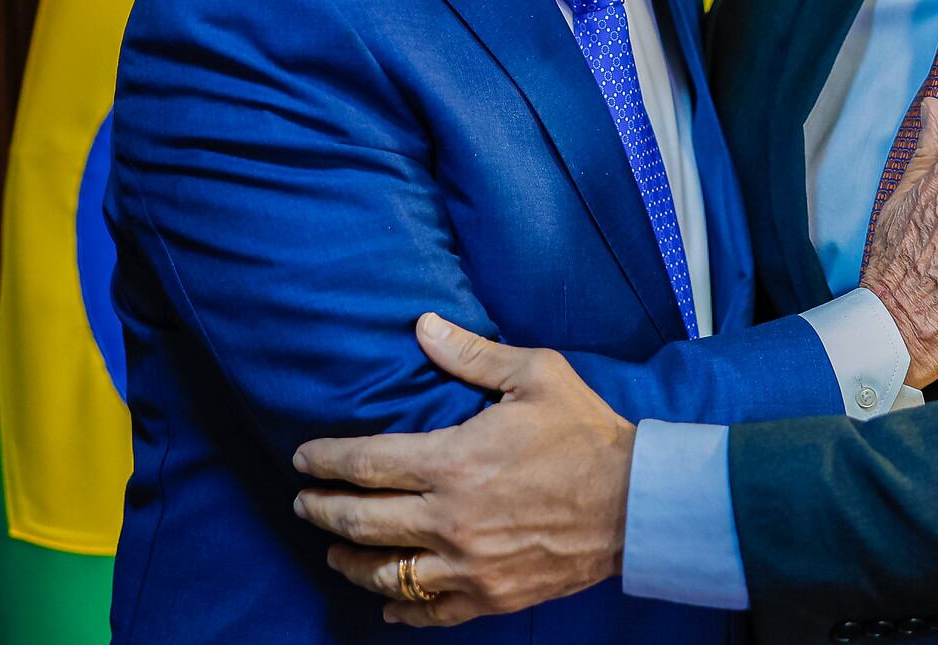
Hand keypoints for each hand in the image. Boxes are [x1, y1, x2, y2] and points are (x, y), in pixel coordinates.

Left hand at [293, 314, 632, 627]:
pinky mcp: (491, 595)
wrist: (635, 503)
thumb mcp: (537, 376)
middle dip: (321, 511)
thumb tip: (422, 326)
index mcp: (453, 463)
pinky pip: (430, 610)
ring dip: (349, 561)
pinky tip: (385, 599)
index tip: (302, 458)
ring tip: (333, 550)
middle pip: (361, 522)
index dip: (325, 460)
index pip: (365, 464)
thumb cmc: (586, 434)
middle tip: (304, 504)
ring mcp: (468, 565)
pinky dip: (400, 606)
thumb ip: (473, 354)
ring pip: (385, 573)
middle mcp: (449, 520)